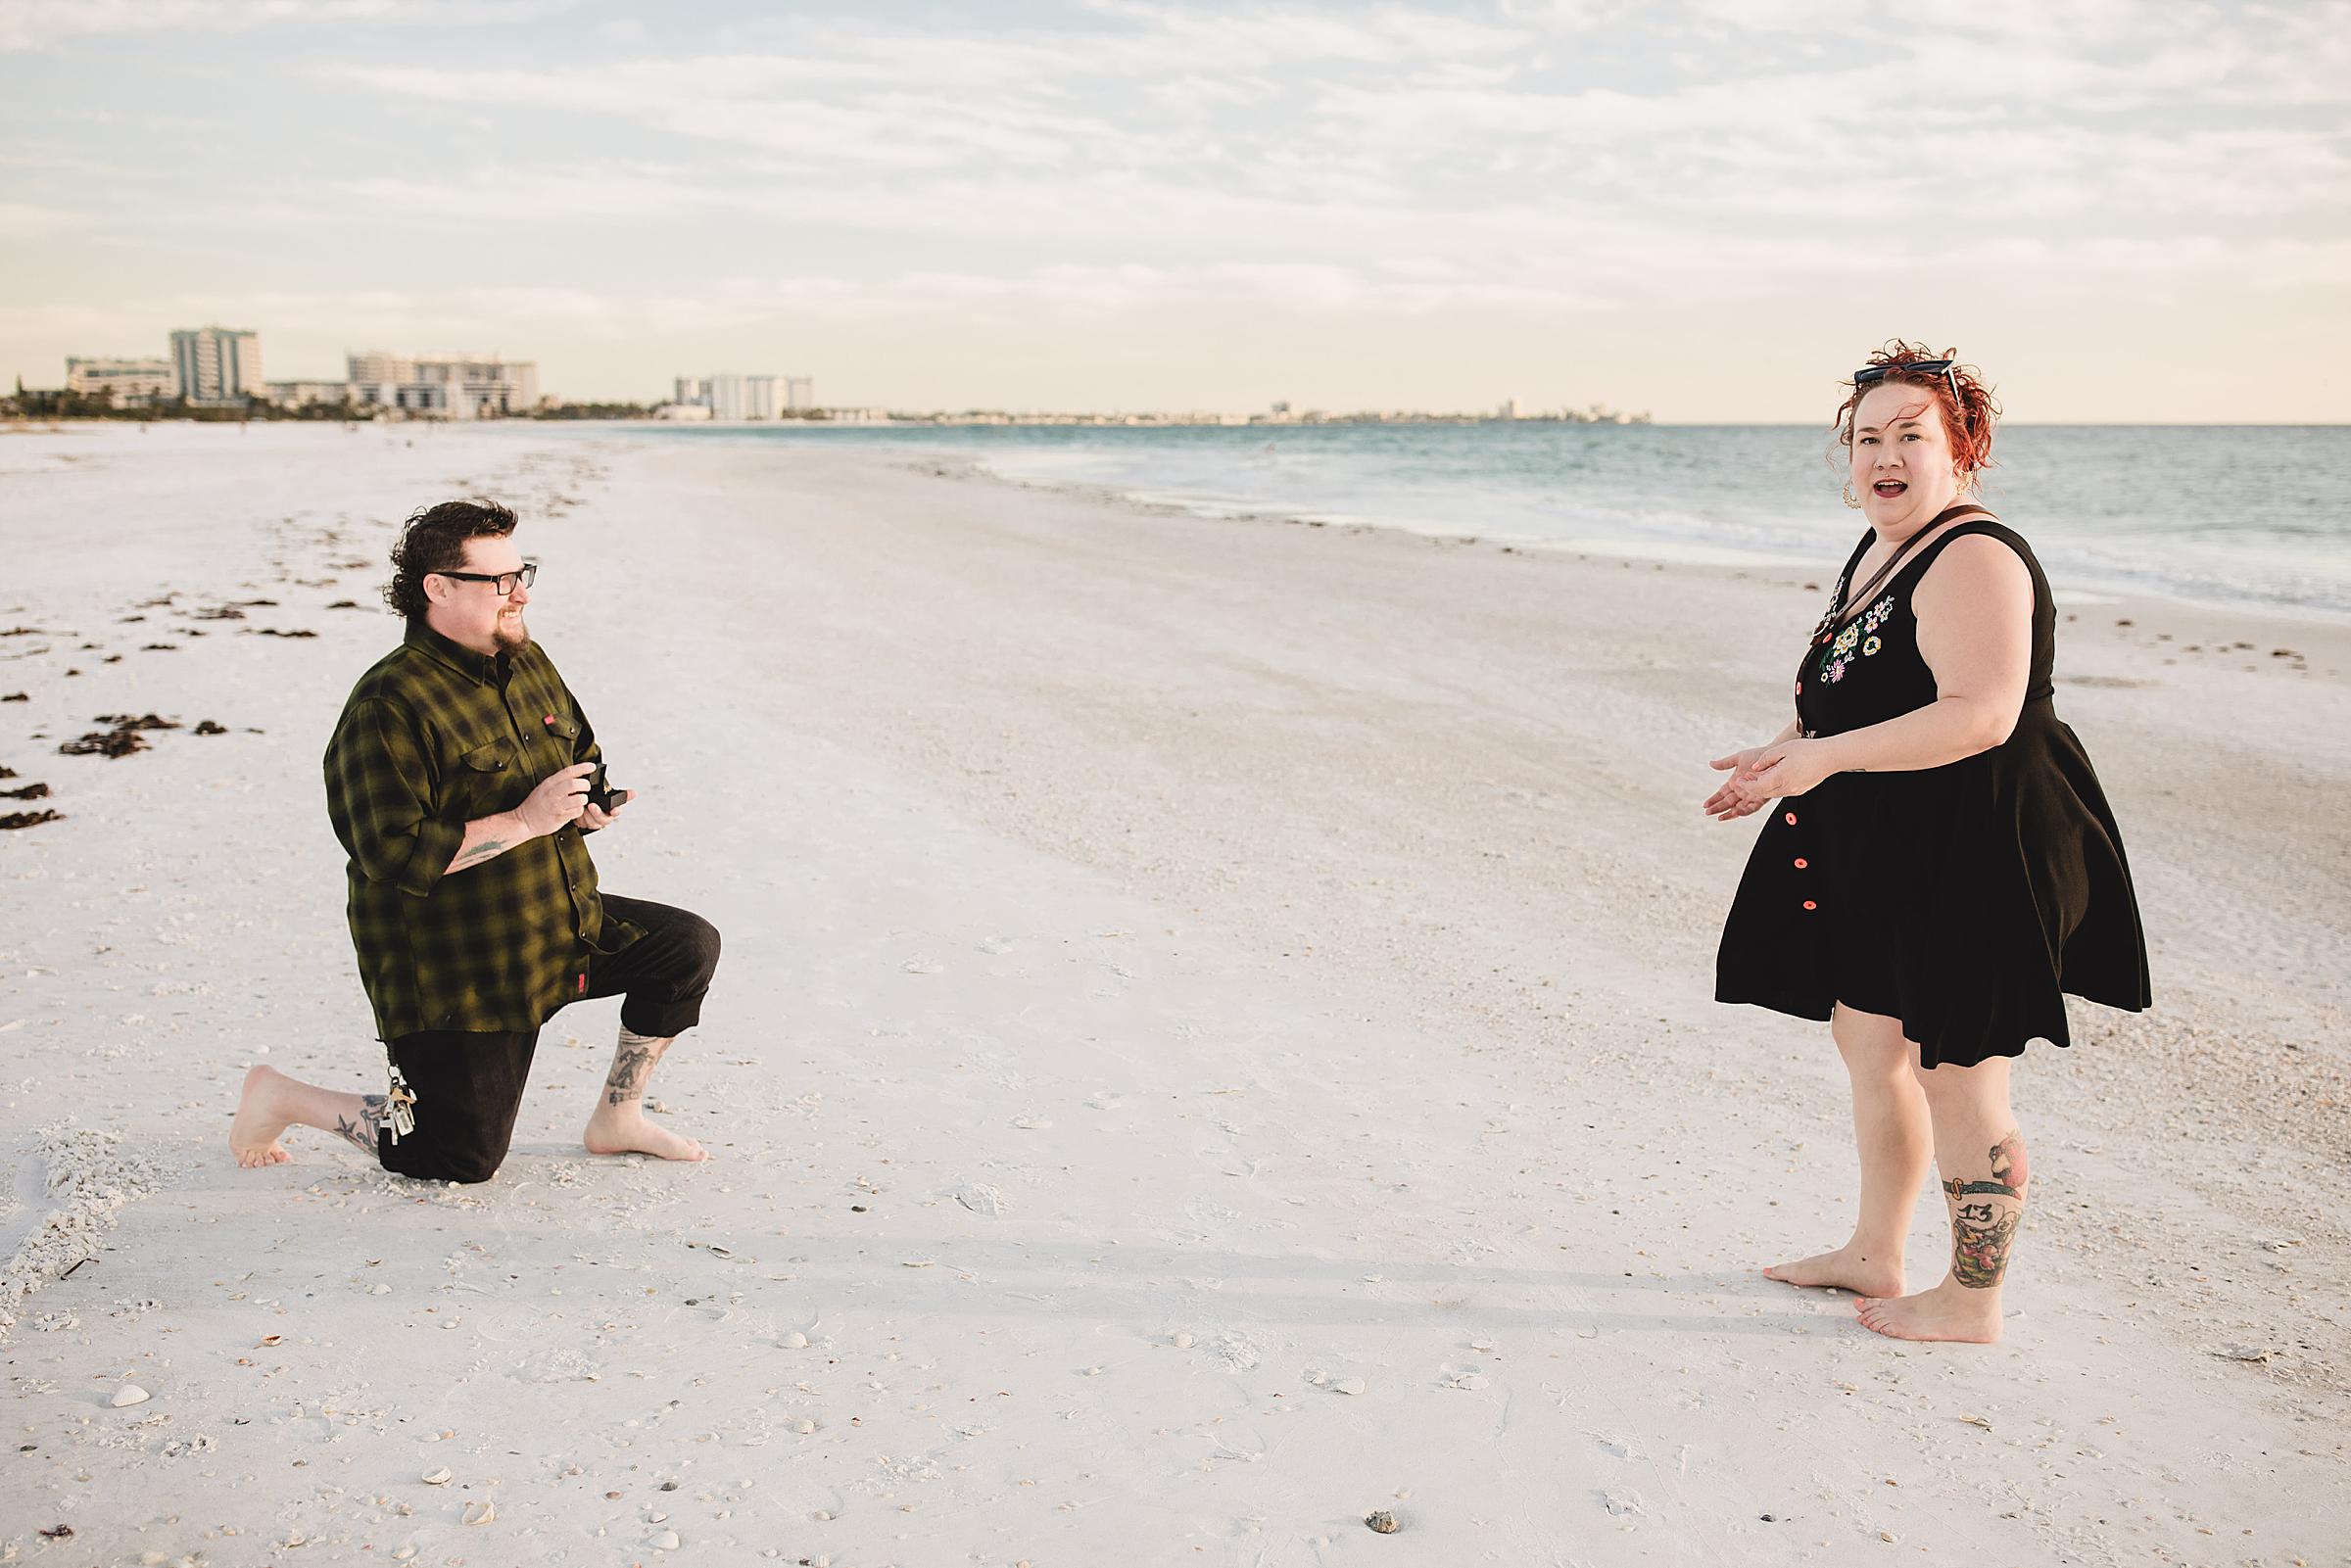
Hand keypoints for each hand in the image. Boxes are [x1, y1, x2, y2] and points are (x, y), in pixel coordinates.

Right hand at [517, 761, 595, 837]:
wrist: (524, 821)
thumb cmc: (537, 804)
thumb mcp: (546, 788)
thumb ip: (560, 782)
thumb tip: (578, 776)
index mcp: (549, 783)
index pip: (568, 771)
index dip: (582, 767)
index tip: (592, 766)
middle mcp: (552, 793)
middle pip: (573, 784)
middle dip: (585, 785)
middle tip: (586, 787)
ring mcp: (555, 806)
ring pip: (578, 799)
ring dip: (583, 799)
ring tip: (581, 800)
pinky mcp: (558, 817)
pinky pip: (576, 812)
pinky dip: (580, 810)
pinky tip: (576, 810)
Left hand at [577, 788, 633, 830]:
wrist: (581, 799)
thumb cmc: (597, 797)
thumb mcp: (608, 793)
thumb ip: (622, 795)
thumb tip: (634, 793)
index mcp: (612, 811)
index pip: (616, 812)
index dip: (615, 811)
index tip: (613, 809)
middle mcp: (604, 818)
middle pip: (603, 820)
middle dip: (597, 813)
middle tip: (591, 805)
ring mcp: (594, 822)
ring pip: (592, 823)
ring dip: (586, 815)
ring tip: (582, 806)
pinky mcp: (584, 824)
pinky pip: (582, 824)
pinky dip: (579, 818)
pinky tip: (578, 811)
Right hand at [1702, 744, 1773, 820]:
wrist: (1773, 756)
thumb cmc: (1757, 755)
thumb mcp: (1738, 758)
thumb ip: (1725, 763)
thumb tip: (1711, 764)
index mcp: (1735, 782)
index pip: (1722, 794)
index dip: (1714, 799)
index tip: (1705, 805)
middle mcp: (1742, 790)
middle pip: (1727, 802)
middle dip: (1717, 808)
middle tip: (1708, 812)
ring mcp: (1751, 795)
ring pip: (1738, 808)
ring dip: (1729, 813)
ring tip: (1720, 817)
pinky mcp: (1761, 798)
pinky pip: (1752, 807)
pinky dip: (1744, 811)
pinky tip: (1736, 812)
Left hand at [1712, 737, 1834, 820]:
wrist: (1831, 756)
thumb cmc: (1809, 750)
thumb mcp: (1782, 749)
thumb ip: (1765, 760)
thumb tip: (1755, 768)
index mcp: (1780, 778)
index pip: (1756, 788)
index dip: (1745, 785)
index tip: (1738, 781)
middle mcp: (1787, 788)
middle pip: (1763, 793)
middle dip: (1751, 787)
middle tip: (1744, 779)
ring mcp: (1795, 790)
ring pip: (1772, 793)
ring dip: (1762, 787)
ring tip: (1756, 777)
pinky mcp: (1800, 789)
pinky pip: (1782, 791)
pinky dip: (1773, 786)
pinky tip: (1772, 777)